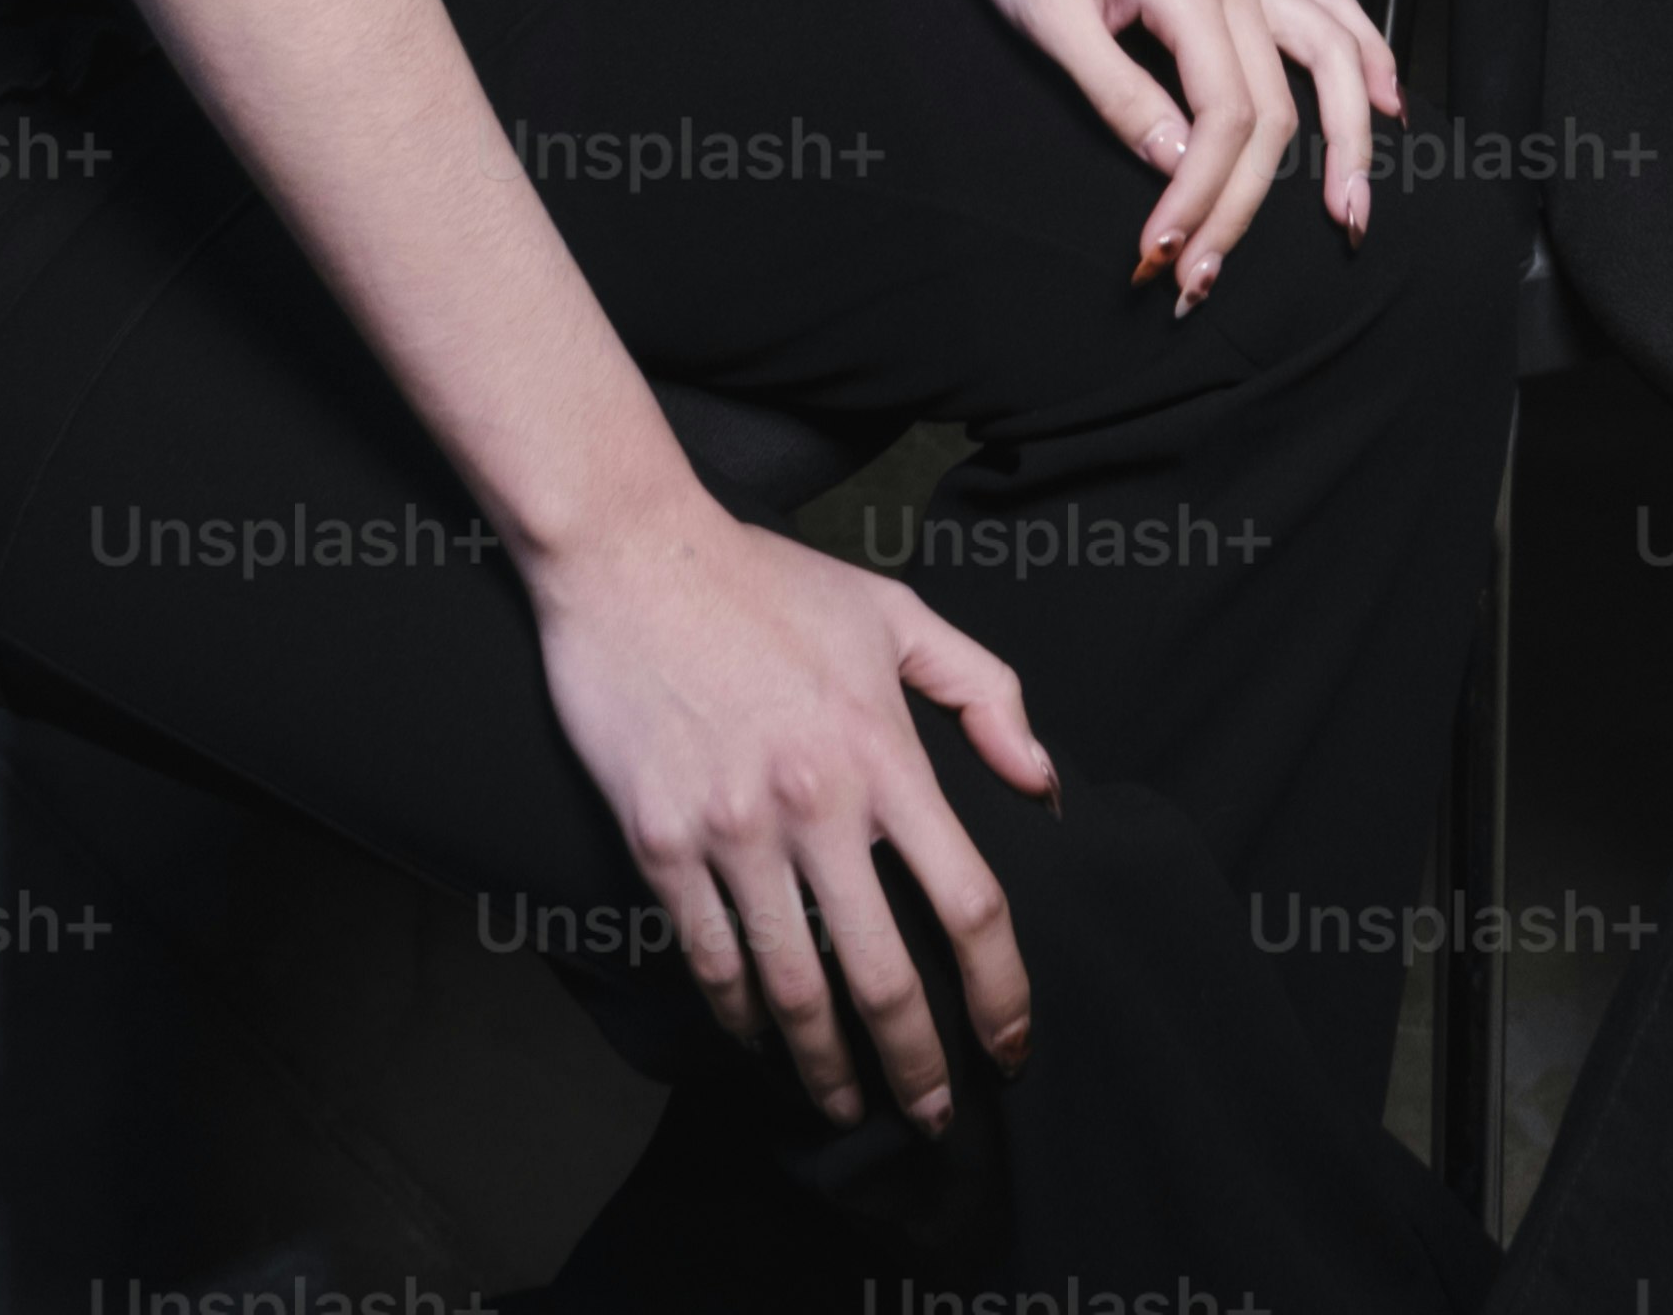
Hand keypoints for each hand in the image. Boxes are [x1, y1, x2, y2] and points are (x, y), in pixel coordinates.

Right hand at [528, 486, 1052, 1131]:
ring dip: (827, 1066)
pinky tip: (761, 1040)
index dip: (1002, 991)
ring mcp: (731, 830)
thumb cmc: (767, 584)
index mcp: (885, 752)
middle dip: (920, 1066)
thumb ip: (984, 695)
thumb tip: (1042, 785)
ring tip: (849, 1105)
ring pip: (792, 988)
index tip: (1012, 1042)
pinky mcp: (658, 841)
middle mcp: (815, 803)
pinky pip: (709, 958)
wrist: (629, 554)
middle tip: (934, 1118)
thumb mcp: (894, 614)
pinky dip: (739, 1016)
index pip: (970, 903)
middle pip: (885, 975)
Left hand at [930, 0, 1401, 307]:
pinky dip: (1369, 57)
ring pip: (1333, 57)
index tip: (1168, 253)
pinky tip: (1388, 102)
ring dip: (1350, 139)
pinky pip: (1330, 9)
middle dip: (1250, 203)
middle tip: (1209, 275)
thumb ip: (1117, 94)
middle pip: (1278, 108)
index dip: (1204, 196)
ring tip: (1351, 209)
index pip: (1225, 117)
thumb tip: (1177, 164)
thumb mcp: (1048, 18)